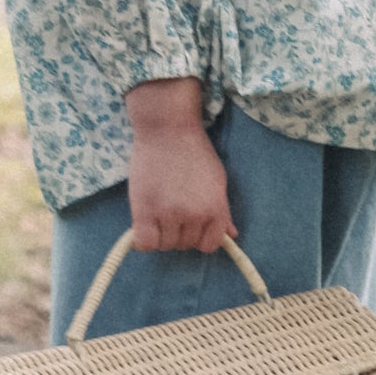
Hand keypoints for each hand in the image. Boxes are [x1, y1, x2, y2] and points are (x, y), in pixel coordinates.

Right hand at [125, 79, 235, 252]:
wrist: (168, 129)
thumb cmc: (194, 151)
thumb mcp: (217, 180)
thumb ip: (222, 211)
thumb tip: (231, 235)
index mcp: (216, 209)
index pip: (209, 245)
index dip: (199, 236)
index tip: (192, 225)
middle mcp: (195, 216)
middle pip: (185, 245)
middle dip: (179, 232)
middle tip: (172, 210)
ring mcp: (169, 215)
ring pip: (165, 245)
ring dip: (161, 234)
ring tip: (158, 211)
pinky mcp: (144, 211)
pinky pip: (144, 244)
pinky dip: (143, 240)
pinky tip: (144, 225)